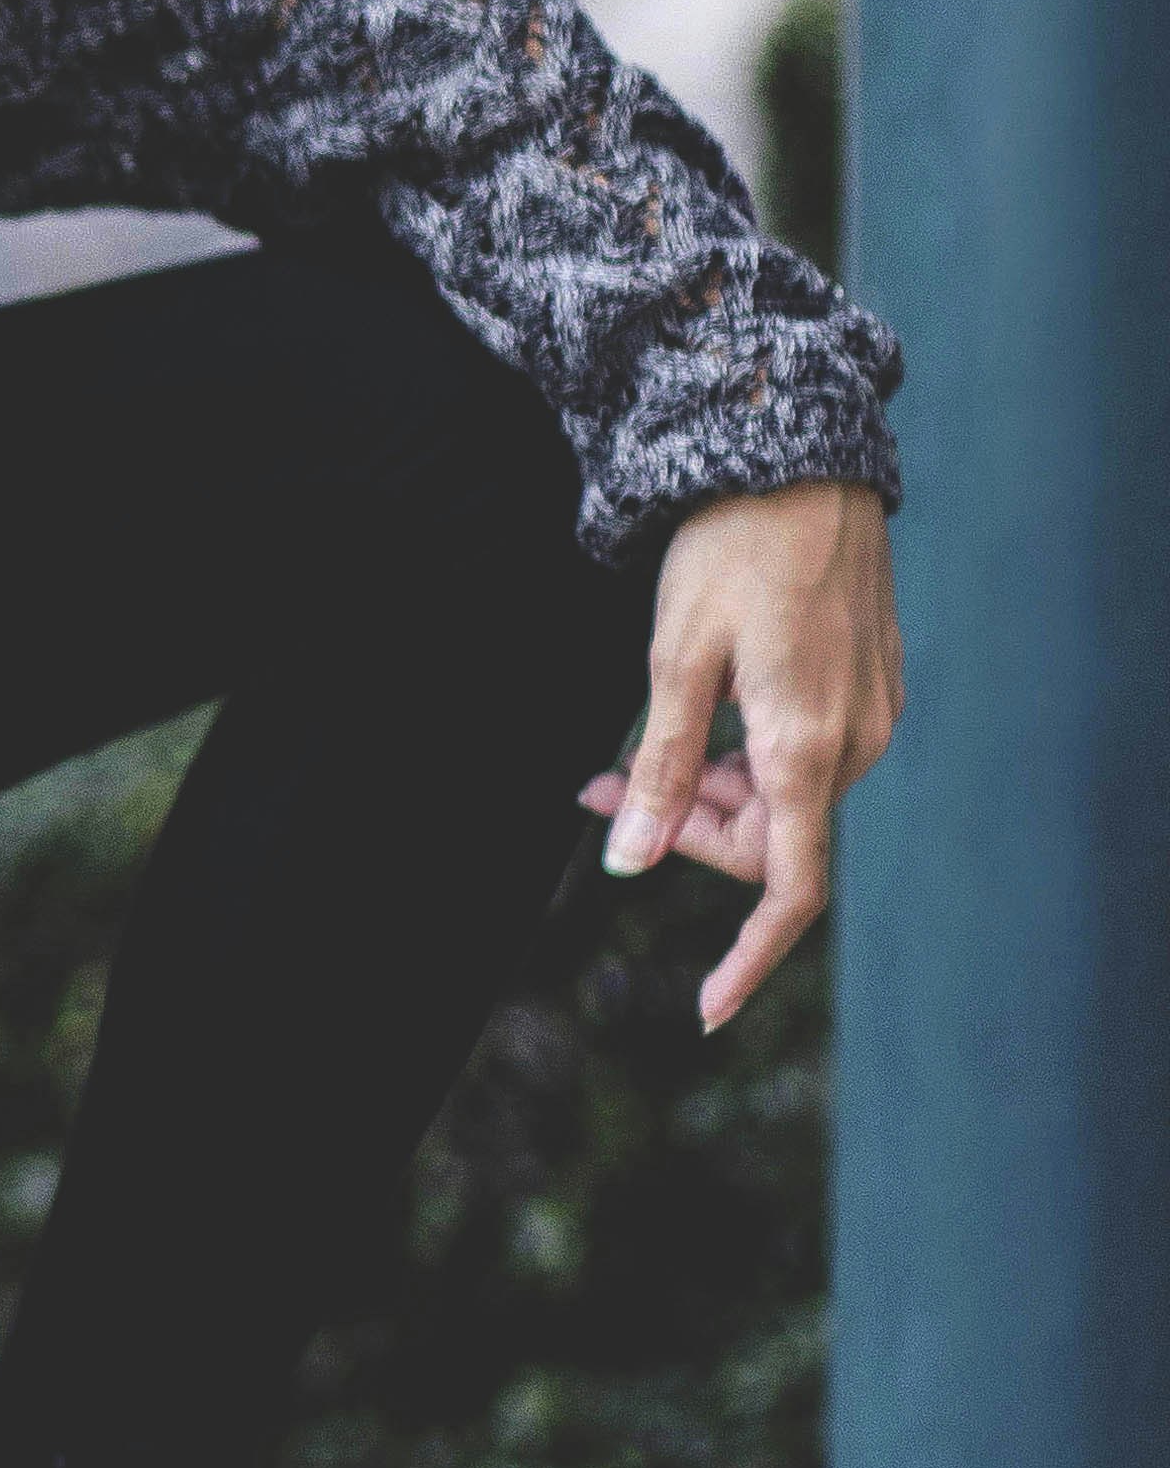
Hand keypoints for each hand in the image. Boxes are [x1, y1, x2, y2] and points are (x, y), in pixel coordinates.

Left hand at [581, 479, 903, 1032]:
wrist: (800, 455)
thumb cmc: (731, 547)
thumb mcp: (674, 657)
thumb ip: (657, 767)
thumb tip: (631, 863)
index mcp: (805, 746)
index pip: (790, 889)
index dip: (749, 958)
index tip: (708, 1012)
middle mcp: (852, 740)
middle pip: (769, 839)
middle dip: (686, 832)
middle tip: (599, 793)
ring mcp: (868, 711)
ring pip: (782, 795)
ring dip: (707, 792)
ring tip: (627, 757)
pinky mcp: (866, 682)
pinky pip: (802, 752)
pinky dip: (742, 756)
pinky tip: (694, 715)